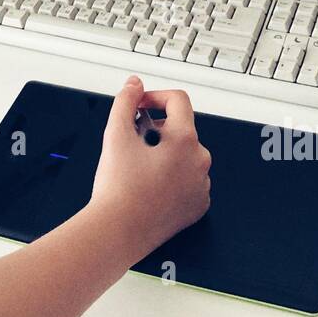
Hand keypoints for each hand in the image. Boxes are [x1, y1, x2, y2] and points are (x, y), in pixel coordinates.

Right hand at [88, 76, 211, 260]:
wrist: (117, 231)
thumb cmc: (118, 188)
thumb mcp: (116, 134)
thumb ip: (126, 100)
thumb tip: (134, 85)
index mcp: (186, 141)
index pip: (178, 100)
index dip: (155, 97)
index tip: (138, 107)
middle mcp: (200, 162)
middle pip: (180, 129)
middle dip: (156, 129)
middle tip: (130, 142)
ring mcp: (201, 186)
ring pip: (184, 156)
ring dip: (164, 154)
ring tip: (138, 167)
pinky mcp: (197, 207)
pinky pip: (188, 181)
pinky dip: (172, 177)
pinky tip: (149, 186)